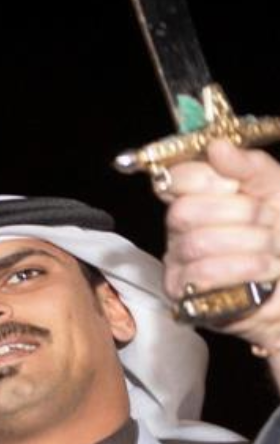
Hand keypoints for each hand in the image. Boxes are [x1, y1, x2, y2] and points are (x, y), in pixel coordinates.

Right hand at [160, 139, 279, 371]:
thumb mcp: (277, 191)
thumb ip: (249, 167)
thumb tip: (217, 147)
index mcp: (199, 199)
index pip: (174, 179)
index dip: (203, 179)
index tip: (234, 186)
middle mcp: (181, 231)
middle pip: (185, 212)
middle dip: (241, 215)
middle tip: (268, 223)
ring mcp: (179, 263)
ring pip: (198, 244)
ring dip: (250, 246)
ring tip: (271, 254)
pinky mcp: (185, 296)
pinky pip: (202, 275)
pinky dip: (242, 270)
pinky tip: (262, 275)